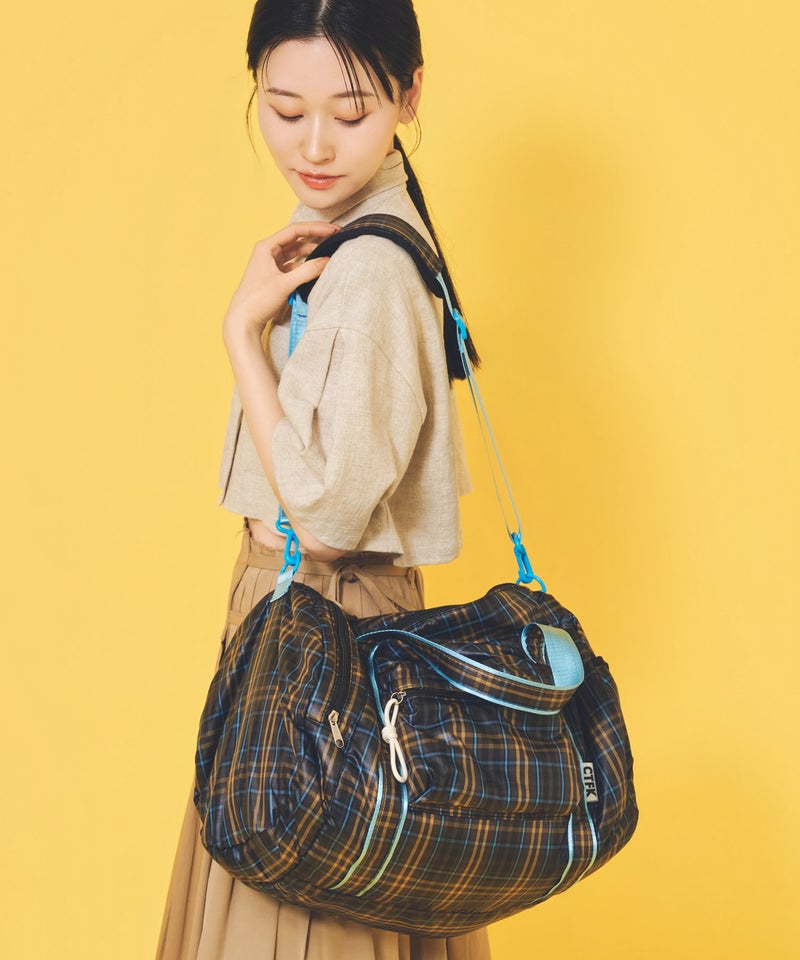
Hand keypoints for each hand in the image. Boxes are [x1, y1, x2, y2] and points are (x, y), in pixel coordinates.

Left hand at [223, 221, 339, 346]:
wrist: (243, 320)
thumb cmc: (257, 300)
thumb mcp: (285, 284)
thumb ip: (307, 271)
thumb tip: (327, 261)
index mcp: (266, 247)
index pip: (295, 230)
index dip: (315, 228)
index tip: (333, 230)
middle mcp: (268, 252)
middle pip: (296, 239)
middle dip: (315, 237)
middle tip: (335, 238)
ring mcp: (272, 264)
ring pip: (296, 253)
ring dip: (312, 252)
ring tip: (329, 253)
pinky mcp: (276, 276)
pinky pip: (294, 266)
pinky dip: (306, 265)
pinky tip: (317, 268)